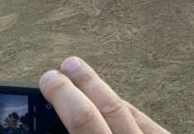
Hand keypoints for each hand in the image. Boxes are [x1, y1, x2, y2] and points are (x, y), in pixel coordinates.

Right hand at [39, 56, 168, 133]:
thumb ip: (80, 132)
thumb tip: (60, 120)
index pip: (83, 120)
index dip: (64, 96)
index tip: (48, 78)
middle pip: (108, 107)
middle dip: (84, 84)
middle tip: (63, 66)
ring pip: (128, 110)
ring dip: (103, 93)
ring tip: (84, 79)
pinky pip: (145, 123)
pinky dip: (126, 112)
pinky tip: (115, 102)